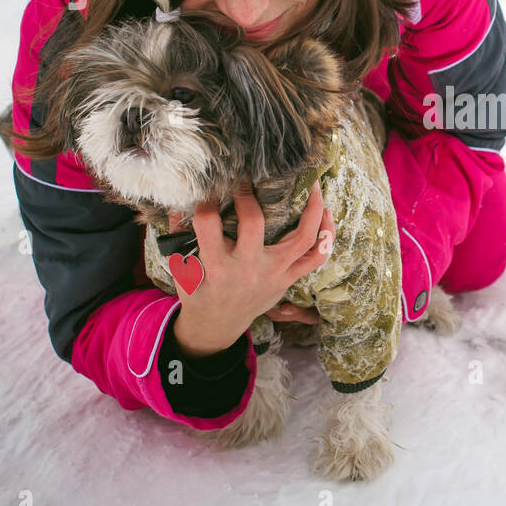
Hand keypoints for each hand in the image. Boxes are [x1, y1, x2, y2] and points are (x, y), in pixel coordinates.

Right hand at [170, 181, 333, 358]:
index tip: (207, 192)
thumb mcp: (182, 267)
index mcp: (216, 264)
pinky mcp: (288, 279)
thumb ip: (178, 233)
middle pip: (254, 224)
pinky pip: (315, 257)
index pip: (208, 224)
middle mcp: (246, 267)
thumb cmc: (199, 291)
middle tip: (247, 180)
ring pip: (302, 239)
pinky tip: (326, 214)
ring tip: (314, 185)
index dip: (205, 203)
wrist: (218, 326)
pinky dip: (326, 236)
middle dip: (249, 197)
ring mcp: (273, 273)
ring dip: (312, 210)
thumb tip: (178, 199)